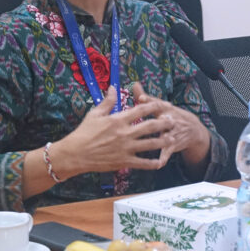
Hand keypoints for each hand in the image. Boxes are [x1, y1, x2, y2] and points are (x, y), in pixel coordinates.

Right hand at [51, 86, 177, 178]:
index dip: (154, 105)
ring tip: (173, 139)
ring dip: (164, 141)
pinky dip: (153, 163)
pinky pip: (142, 163)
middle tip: (173, 121)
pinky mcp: (124, 161)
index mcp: (118, 119)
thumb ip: (107, 101)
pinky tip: (161, 162)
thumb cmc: (84, 132)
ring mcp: (126, 148)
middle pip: (150, 127)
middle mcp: (125, 133)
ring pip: (150, 145)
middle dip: (164, 123)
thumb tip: (113, 87)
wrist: (75, 154)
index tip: (162, 104)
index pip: (141, 110)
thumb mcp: (94, 113)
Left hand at [130, 82, 210, 166]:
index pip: (157, 103)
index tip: (140, 98)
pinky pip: (167, 152)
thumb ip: (146, 97)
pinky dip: (163, 158)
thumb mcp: (161, 106)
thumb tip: (134, 83)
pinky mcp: (173, 145)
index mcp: (165, 109)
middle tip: (147, 123)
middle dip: (157, 121)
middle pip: (163, 119)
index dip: (149, 99)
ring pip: (166, 136)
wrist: (193, 130)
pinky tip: (158, 164)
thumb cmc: (171, 115)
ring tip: (152, 144)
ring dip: (162, 139)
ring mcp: (173, 133)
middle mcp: (170, 120)